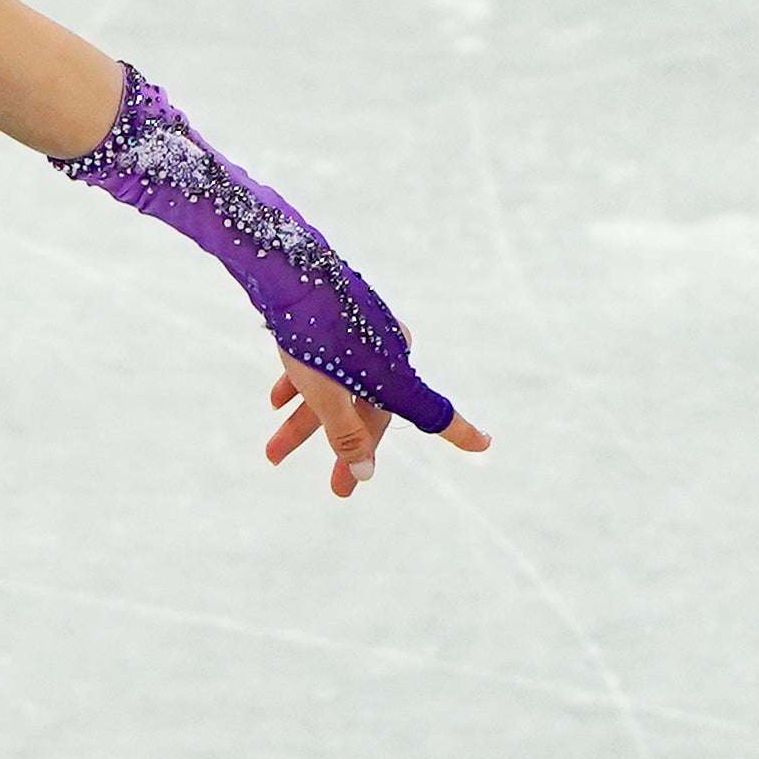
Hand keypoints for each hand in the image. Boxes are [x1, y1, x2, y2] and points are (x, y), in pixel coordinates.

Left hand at [264, 321, 489, 496]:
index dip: (459, 432)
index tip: (486, 445)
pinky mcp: (339, 321)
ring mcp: (364, 336)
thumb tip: (364, 474)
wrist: (286, 268)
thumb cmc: (310, 335)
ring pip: (339, 391)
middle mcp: (389, 355)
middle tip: (337, 490)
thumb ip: (345, 434)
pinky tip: (275, 401)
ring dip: (305, 424)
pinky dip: (301, 386)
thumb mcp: (325, 393)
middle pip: (370, 413)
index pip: (433, 414)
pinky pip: (325, 364)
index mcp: (395, 376)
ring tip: (272, 453)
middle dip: (344, 451)